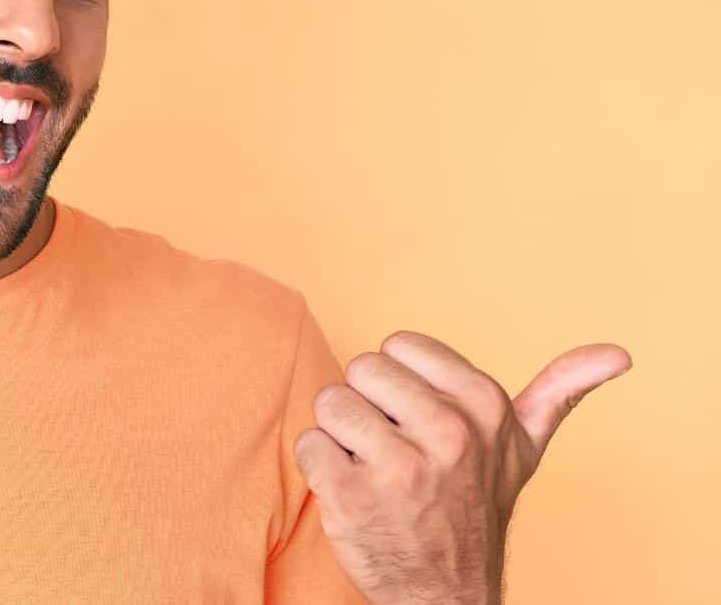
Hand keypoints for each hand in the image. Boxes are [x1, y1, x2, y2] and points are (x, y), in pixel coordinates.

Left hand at [294, 330, 631, 604]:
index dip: (400, 383)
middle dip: (368, 406)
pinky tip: (354, 493)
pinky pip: (308, 445)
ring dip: (341, 438)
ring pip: (329, 403)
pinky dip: (321, 468)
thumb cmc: (476, 510)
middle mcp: (446, 432)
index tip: (421, 420)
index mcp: (483, 406)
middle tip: (394, 450)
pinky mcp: (351, 497)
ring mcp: (398, 467)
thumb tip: (617, 354)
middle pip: (360, 369)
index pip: (399, 345)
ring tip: (374, 472)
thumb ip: (558, 394)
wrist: (449, 595)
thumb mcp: (523, 451)